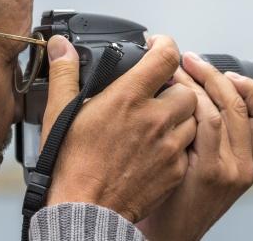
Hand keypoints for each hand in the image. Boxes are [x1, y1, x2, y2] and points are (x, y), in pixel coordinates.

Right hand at [40, 35, 197, 221]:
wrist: (86, 208)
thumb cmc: (73, 163)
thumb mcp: (59, 112)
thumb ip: (64, 73)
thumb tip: (60, 46)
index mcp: (128, 98)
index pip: (165, 57)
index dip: (165, 45)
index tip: (157, 46)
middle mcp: (155, 119)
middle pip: (186, 89)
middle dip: (174, 88)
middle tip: (157, 94)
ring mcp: (169, 145)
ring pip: (193, 118)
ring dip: (179, 116)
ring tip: (158, 122)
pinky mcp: (175, 168)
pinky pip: (188, 147)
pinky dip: (178, 143)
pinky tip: (158, 147)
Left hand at [137, 52, 252, 240]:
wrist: (167, 235)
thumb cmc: (176, 198)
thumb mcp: (202, 166)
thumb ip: (207, 136)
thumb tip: (193, 94)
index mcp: (247, 161)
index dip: (248, 85)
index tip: (223, 70)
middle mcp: (245, 164)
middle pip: (243, 104)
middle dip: (215, 75)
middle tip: (191, 59)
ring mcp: (232, 170)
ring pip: (225, 110)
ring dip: (199, 83)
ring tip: (178, 70)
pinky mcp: (213, 173)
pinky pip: (207, 124)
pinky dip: (192, 102)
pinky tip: (175, 93)